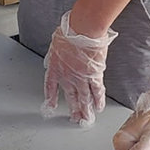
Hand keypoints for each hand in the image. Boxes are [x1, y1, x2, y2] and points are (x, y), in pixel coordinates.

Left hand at [41, 11, 117, 128]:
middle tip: (75, 118)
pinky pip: (97, 91)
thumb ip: (57, 51)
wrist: (82, 30)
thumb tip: (57, 52)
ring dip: (86, 110)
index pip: (51, 87)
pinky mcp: (94, 75)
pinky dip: (98, 101)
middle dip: (73, 109)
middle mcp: (67, 76)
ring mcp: (81, 78)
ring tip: (87, 119)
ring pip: (84, 98)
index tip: (51, 105)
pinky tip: (99, 108)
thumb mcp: (56, 42)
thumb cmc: (69, 31)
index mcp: (55, 68)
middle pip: (70, 96)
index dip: (51, 97)